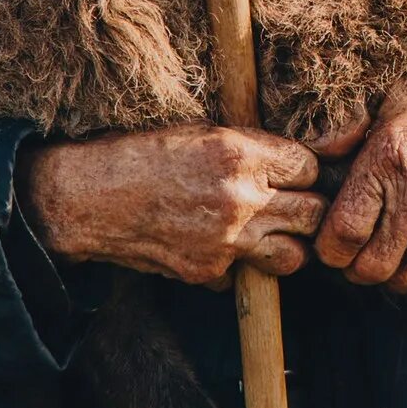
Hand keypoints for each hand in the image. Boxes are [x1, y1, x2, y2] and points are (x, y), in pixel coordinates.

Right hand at [18, 123, 325, 286]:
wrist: (93, 197)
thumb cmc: (144, 154)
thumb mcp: (202, 132)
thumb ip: (251, 149)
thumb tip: (289, 164)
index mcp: (241, 154)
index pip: (309, 168)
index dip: (305, 170)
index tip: (295, 172)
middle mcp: (241, 200)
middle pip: (313, 214)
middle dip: (310, 209)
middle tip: (297, 205)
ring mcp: (227, 242)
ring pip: (294, 257)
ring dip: (289, 245)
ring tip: (274, 232)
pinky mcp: (208, 272)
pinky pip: (245, 275)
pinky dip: (240, 265)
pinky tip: (220, 245)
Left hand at [314, 78, 406, 297]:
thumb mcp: (387, 97)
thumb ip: (347, 123)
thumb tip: (319, 151)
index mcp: (386, 162)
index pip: (343, 233)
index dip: (330, 249)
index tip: (332, 244)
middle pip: (370, 268)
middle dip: (357, 268)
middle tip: (359, 254)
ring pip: (404, 280)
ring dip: (392, 274)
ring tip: (391, 253)